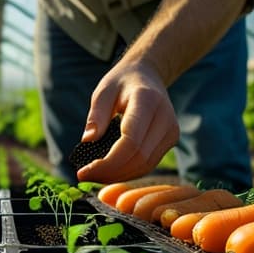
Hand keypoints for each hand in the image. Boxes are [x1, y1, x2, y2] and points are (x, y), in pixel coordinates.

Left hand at [75, 57, 178, 182]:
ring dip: (118, 176)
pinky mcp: (170, 140)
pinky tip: (109, 172)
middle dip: (110, 173)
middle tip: (84, 176)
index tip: (83, 171)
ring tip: (94, 175)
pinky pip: (149, 164)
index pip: (131, 142)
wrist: (148, 76)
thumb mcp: (103, 91)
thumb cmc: (122, 82)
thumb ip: (96, 114)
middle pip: (139, 158)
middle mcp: (165, 118)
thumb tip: (87, 141)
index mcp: (147, 101)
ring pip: (145, 165)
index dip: (107, 163)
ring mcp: (171, 131)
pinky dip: (128, 172)